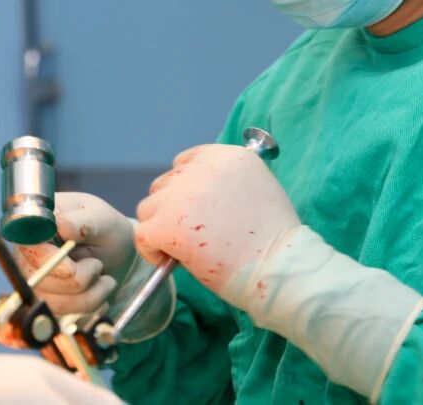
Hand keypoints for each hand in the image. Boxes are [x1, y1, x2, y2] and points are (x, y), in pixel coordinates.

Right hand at [12, 192, 134, 317]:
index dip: (46, 262)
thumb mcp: (101, 219)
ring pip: (54, 302)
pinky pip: (63, 315)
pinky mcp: (45, 302)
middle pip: (40, 281)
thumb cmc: (105, 230)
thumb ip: (82, 222)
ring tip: (103, 278)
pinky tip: (98, 292)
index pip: (26, 247)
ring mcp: (34, 282)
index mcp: (36, 227)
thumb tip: (62, 225)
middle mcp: (27, 256)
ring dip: (89, 294)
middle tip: (97, 265)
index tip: (71, 268)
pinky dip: (88, 306)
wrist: (117, 254)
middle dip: (79, 279)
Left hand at [134, 144, 300, 304]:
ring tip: (185, 248)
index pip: (186, 162)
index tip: (194, 211)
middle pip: (165, 184)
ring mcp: (181, 195)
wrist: (278, 266)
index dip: (186, 188)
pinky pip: (143, 235)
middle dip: (173, 209)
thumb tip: (195, 197)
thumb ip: (226, 183)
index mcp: (228, 155)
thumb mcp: (258, 189)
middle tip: (194, 235)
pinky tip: (172, 259)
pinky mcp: (168, 224)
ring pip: (149, 208)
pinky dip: (152, 250)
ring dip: (161, 227)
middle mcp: (201, 169)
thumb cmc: (274, 240)